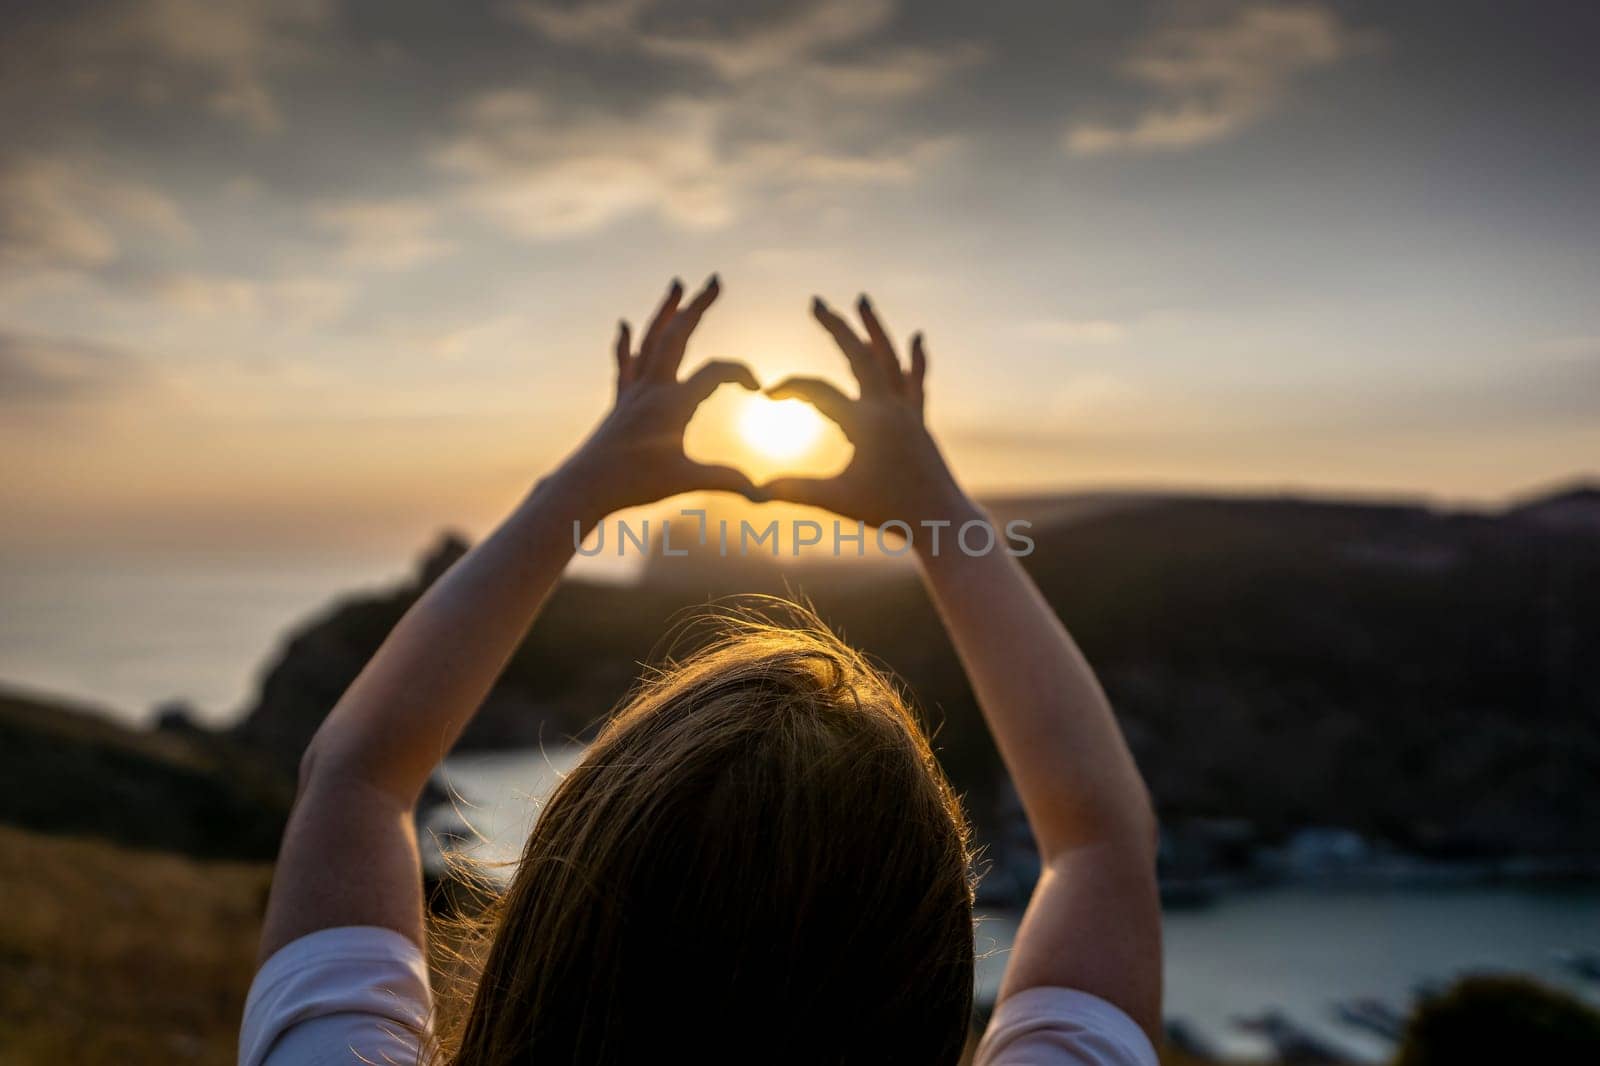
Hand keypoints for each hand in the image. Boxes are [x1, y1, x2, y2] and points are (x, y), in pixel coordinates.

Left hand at [559, 275, 762, 520]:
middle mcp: (651, 388)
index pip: (715, 373)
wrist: (583, 487)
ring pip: (650, 340)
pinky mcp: (620, 402)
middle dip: (698, 306)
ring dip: (665, 310)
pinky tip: (623, 325)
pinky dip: (626, 343)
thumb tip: (761, 492)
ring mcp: (633, 392)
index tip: (758, 390)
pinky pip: (625, 363)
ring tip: (676, 283)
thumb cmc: (633, 485)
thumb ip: (725, 480)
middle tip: (716, 280)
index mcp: (672, 403)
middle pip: (677, 335)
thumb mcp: (686, 482)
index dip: (742, 374)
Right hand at [759, 294, 973, 529]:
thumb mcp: (837, 501)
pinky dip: (915, 358)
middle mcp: (889, 408)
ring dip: (874, 328)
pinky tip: (917, 338)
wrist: (942, 522)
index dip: (788, 389)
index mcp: (865, 422)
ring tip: (862, 300)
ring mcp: (907, 411)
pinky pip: (916, 381)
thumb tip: (751, 492)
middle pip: (859, 355)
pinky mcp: (919, 420)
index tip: (765, 394)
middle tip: (816, 301)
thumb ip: (794, 491)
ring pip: (890, 358)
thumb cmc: (890, 513)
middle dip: (836, 327)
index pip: (818, 391)